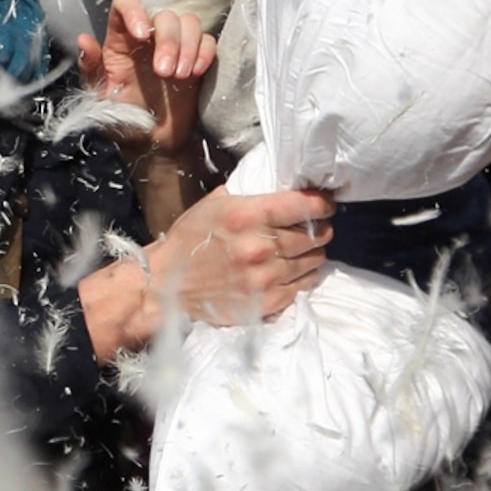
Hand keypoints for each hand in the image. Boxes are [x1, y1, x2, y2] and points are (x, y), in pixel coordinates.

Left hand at [76, 0, 215, 166]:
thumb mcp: (98, 96)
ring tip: (179, 75)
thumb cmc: (120, 118)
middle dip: (168, 41)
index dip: (134, 9)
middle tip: (164, 73)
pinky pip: (208, 40)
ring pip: (189, 22)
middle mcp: (148, 37)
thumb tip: (83, 39)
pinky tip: (195, 73)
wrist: (150, 144)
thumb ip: (91, 68)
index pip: (125, 2)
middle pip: (164, 15)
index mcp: (120, 40)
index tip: (141, 34)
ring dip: (187, 46)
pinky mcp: (197, 59)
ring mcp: (174, 46)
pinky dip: (204, 52)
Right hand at [79, 184, 331, 361]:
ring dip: (311, 253)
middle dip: (318, 229)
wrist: (166, 285)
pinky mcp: (268, 301)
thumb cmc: (189, 240)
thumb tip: (285, 189)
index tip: (324, 205)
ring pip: (315, 260)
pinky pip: (304, 285)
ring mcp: (266, 277)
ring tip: (299, 251)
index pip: (306, 206)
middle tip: (311, 228)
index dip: (322, 204)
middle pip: (316, 234)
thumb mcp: (214, 204)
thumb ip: (251, 196)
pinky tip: (290, 270)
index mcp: (247, 215)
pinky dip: (302, 276)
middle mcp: (260, 246)